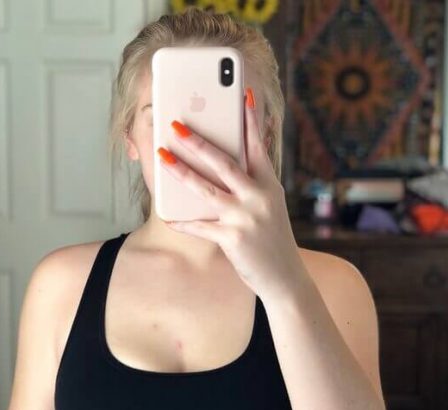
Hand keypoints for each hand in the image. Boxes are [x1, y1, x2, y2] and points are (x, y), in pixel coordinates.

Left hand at [158, 87, 303, 300]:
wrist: (285, 276)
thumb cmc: (273, 239)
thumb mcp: (271, 206)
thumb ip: (254, 185)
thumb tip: (228, 165)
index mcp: (270, 186)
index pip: (258, 147)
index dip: (249, 120)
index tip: (242, 95)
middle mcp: (259, 197)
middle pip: (225, 163)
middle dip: (199, 142)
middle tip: (177, 125)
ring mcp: (246, 218)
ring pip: (207, 190)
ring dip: (182, 172)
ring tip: (162, 156)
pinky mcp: (233, 239)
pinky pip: (201, 226)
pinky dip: (183, 221)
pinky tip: (167, 216)